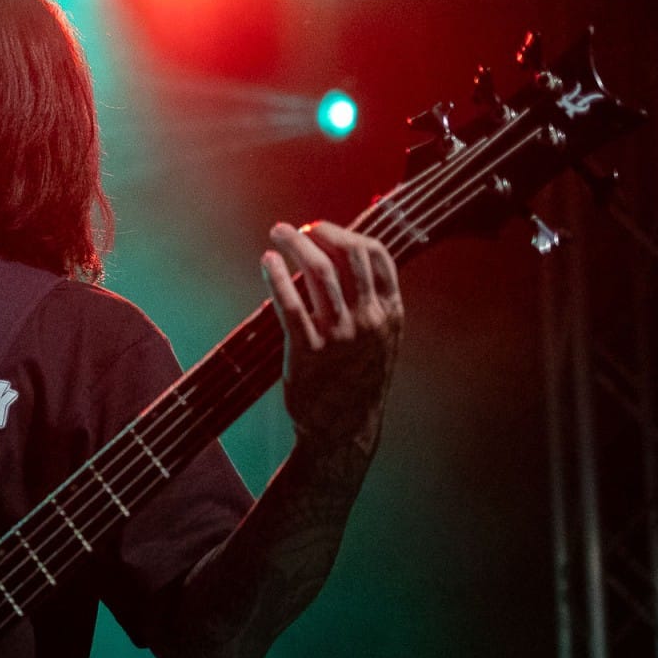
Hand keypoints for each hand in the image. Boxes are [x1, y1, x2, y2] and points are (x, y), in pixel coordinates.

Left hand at [263, 220, 402, 451]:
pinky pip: (290, 303)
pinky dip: (276, 276)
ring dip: (295, 245)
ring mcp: (340, 335)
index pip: (376, 255)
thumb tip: (350, 260)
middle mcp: (369, 319)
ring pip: (319, 272)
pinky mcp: (308, 350)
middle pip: (347, 257)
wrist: (345, 429)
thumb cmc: (359, 379)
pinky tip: (267, 262)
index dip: (347, 234)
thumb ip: (373, 302)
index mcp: (390, 313)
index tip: (322, 229)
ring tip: (277, 235)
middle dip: (319, 233)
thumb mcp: (381, 339)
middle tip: (295, 229)